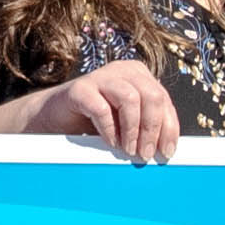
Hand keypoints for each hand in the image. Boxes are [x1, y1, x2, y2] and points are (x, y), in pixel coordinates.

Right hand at [25, 58, 180, 164]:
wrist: (55, 116)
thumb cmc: (95, 121)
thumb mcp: (127, 123)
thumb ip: (146, 127)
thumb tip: (166, 149)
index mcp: (139, 76)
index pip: (164, 99)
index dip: (169, 128)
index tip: (166, 152)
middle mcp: (123, 70)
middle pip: (152, 96)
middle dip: (152, 129)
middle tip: (145, 154)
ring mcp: (101, 76)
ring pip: (130, 98)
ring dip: (132, 130)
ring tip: (128, 150)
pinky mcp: (80, 88)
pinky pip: (101, 108)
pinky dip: (109, 129)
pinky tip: (110, 142)